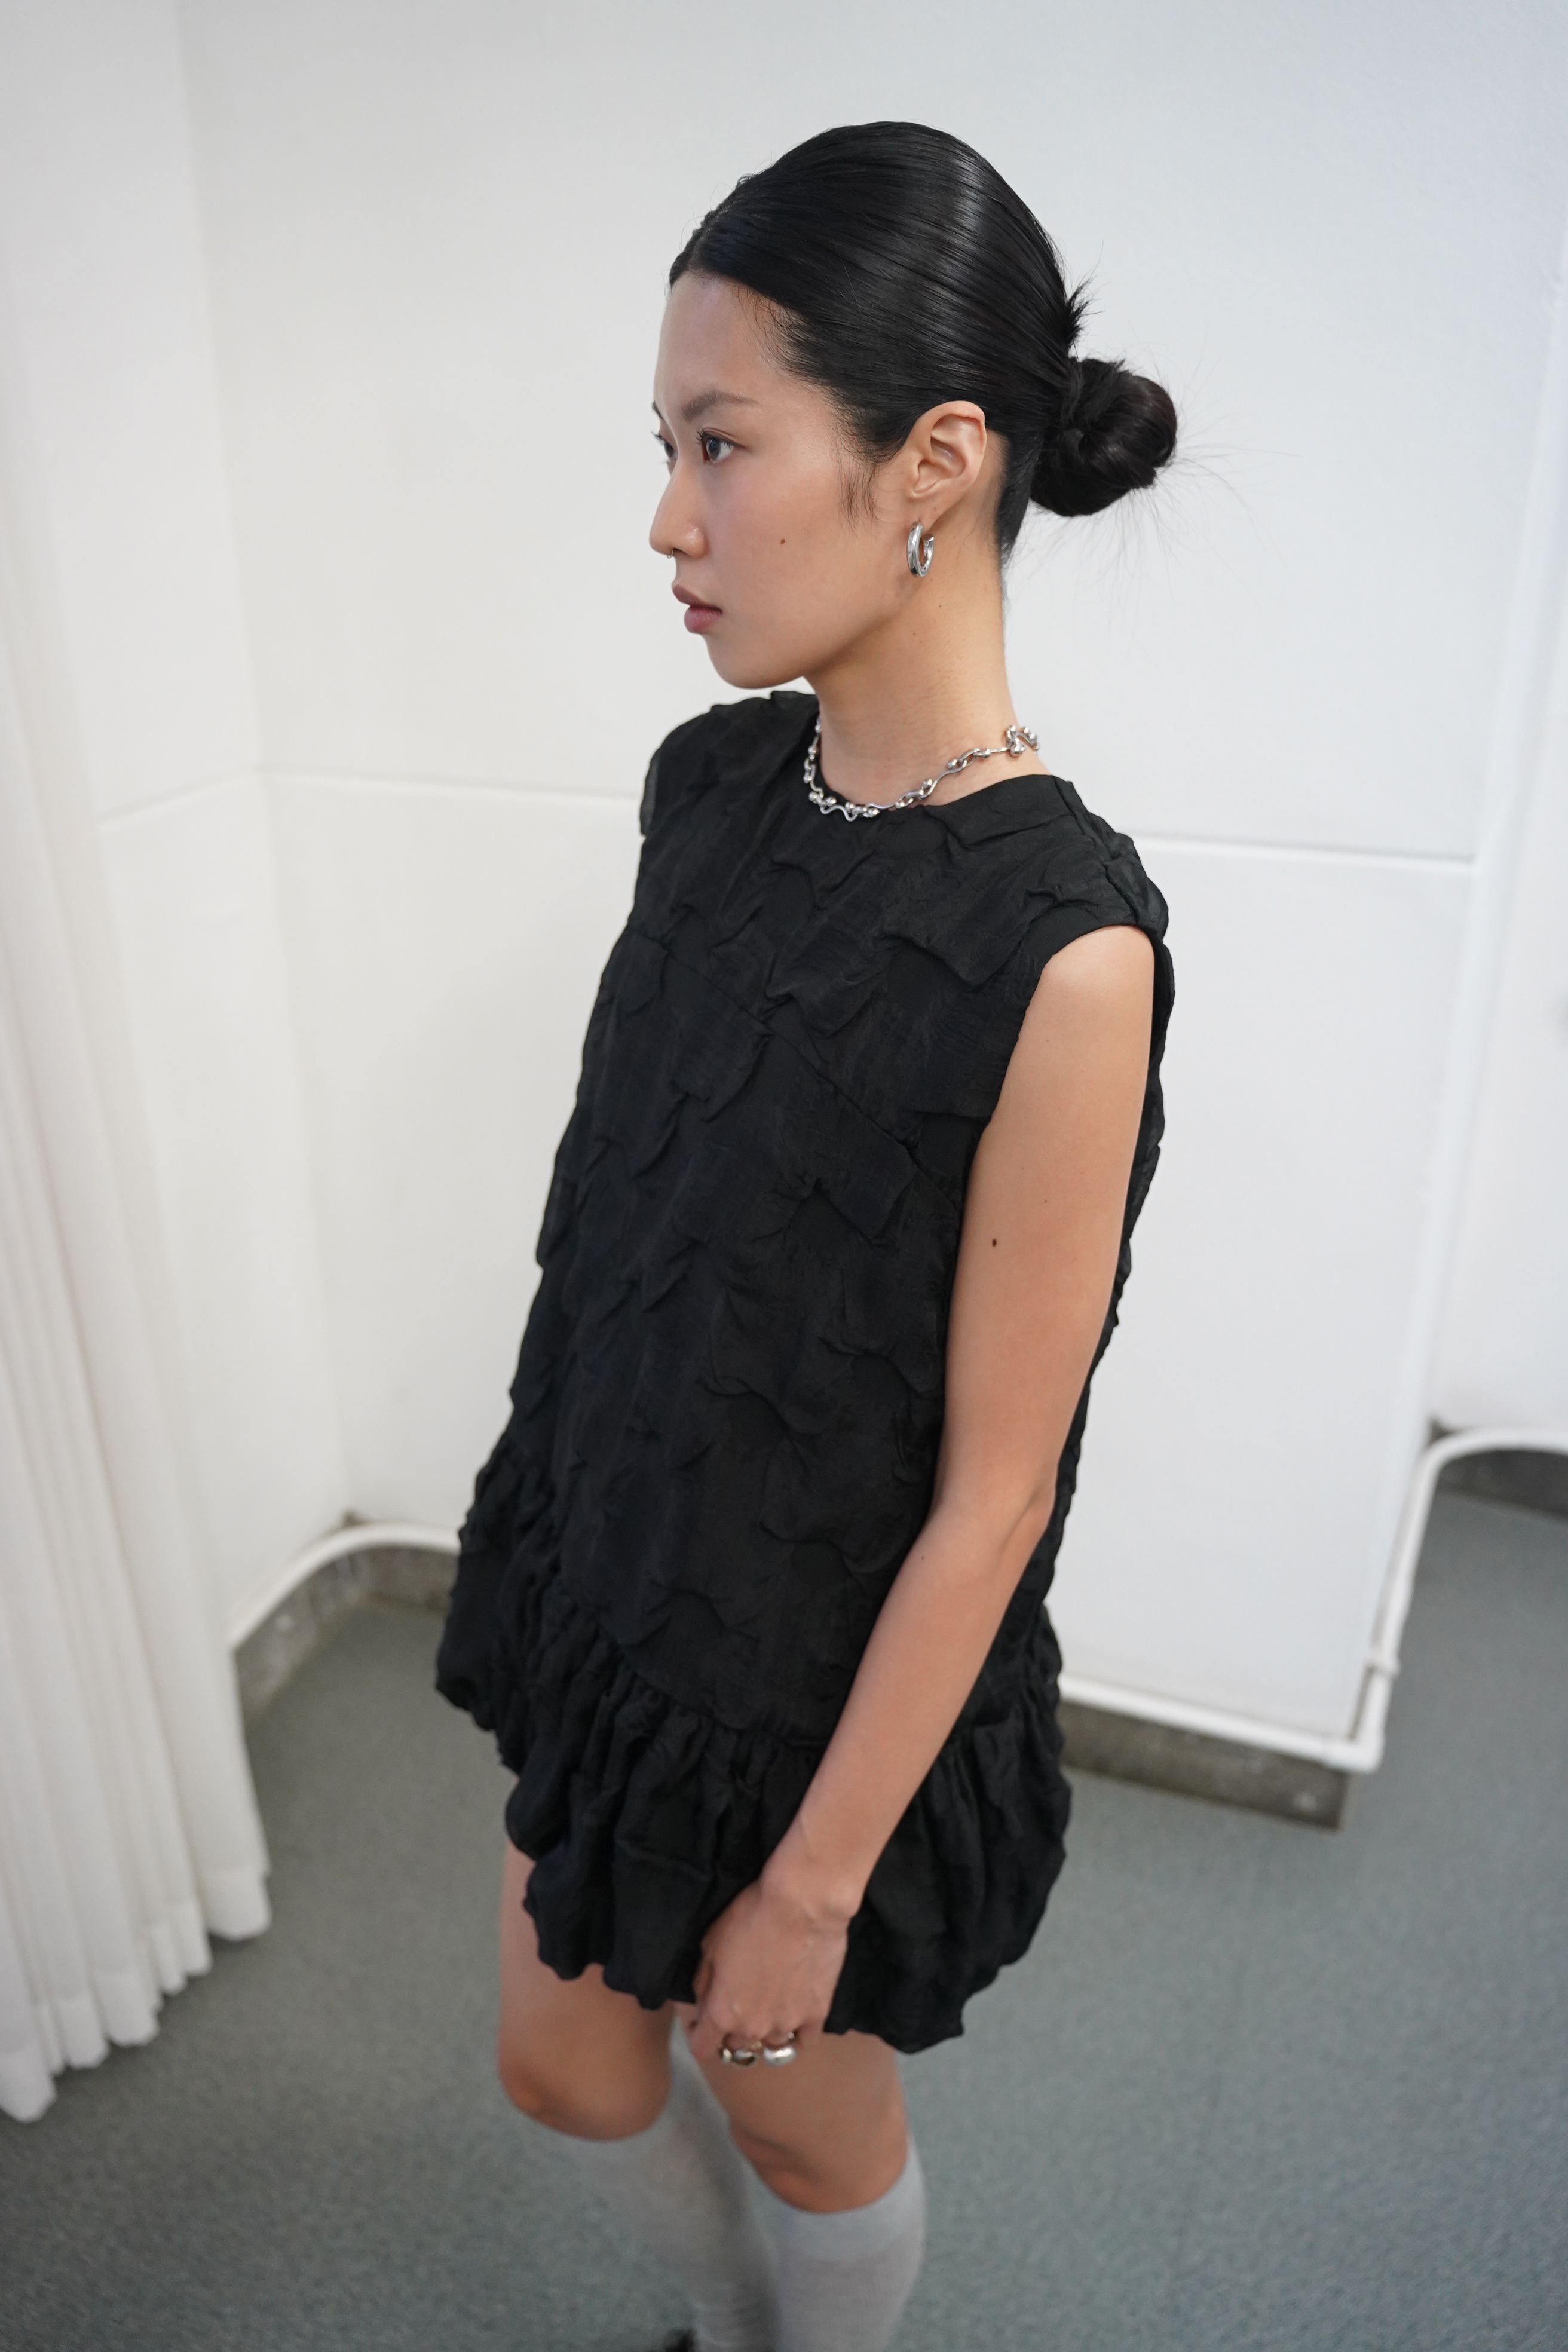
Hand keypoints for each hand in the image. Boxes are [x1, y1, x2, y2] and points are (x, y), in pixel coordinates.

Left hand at [684, 1869, 851, 2063]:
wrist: (802, 1904)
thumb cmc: (751, 1918)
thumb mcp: (710, 1944)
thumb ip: (703, 1983)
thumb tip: (704, 2002)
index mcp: (723, 2012)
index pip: (702, 2048)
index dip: (698, 2035)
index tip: (701, 2022)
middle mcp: (754, 2027)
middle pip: (737, 2045)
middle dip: (732, 2028)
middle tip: (739, 2001)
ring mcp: (788, 2023)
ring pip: (771, 2043)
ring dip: (766, 2028)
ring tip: (770, 2003)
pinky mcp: (817, 2013)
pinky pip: (804, 2039)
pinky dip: (797, 2029)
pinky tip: (795, 2011)